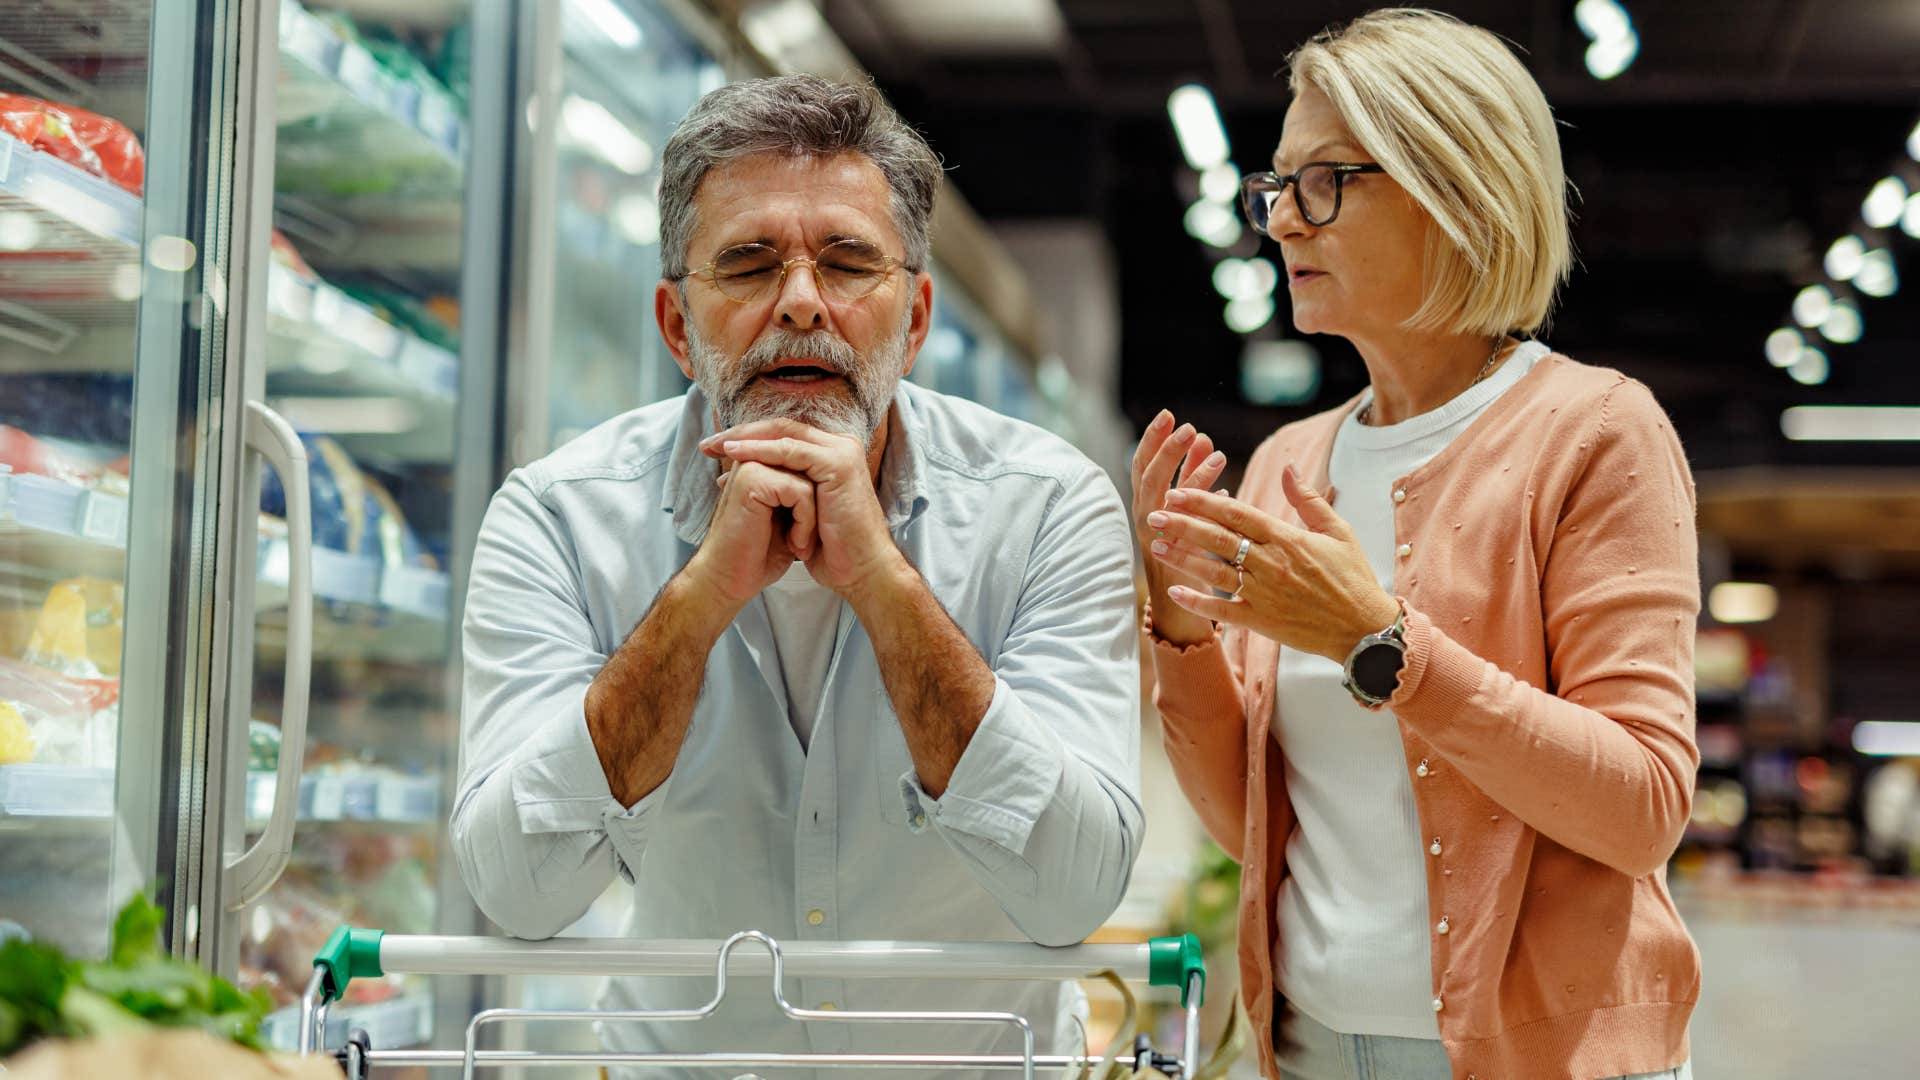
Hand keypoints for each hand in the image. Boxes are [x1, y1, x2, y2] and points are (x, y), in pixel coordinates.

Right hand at [684, 459, 816, 608]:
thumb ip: (800, 489)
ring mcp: (751, 465)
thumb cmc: (758, 554)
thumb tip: (827, 475)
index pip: (807, 464)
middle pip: (810, 469)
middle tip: (800, 541)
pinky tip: (792, 543)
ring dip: (811, 519)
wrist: (730, 580)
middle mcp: (753, 458)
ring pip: (809, 480)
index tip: (800, 533)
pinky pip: (801, 492)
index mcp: (760, 462)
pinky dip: (805, 523)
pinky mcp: (752, 480)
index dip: (815, 502)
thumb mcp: (787, 516)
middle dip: (813, 509)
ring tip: (797, 543)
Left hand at [702, 418, 903, 598]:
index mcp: (832, 455)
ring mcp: (842, 452)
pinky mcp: (838, 464)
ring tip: (716, 447)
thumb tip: (742, 474)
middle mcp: (840, 447)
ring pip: (785, 434)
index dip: (750, 437)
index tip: (716, 449)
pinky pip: (791, 451)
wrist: (861, 570)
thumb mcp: (799, 511)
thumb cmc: (832, 549)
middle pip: (783, 427)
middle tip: (708, 444)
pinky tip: (735, 454)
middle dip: (742, 433)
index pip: (785, 435)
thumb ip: (781, 487)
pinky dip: (761, 451)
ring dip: (746, 438)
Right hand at [1130, 410, 1227, 645]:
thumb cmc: (1187, 555)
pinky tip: (1223, 486)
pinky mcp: (1174, 558)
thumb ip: (1195, 475)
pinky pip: (1185, 529)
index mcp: (1147, 505)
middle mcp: (1146, 519)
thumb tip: (1204, 439)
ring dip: (1184, 472)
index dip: (1153, 439)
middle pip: (1147, 477)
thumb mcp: (1188, 512)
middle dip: (1164, 449)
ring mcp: (1157, 541)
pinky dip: (1201, 506)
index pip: (1143, 465)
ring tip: (1209, 446)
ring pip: (1162, 500)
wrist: (1182, 609)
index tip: (1170, 414)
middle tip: (1185, 426)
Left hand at [1146, 464, 1398, 661]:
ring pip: (1216, 572)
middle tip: (1154, 514)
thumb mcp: (1338, 532)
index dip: (1205, 502)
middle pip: (1219, 540)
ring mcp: (1265, 594)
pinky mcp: (1263, 621)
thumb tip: (1288, 467)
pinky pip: (1225, 611)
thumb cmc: (1353, 577)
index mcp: (1288, 539)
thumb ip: (1308, 499)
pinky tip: (1176, 593)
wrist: (1365, 629)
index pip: (1238, 514)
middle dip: (1183, 525)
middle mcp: (1272, 564)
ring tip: (1157, 547)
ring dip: (1184, 559)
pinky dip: (1200, 603)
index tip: (1178, 492)